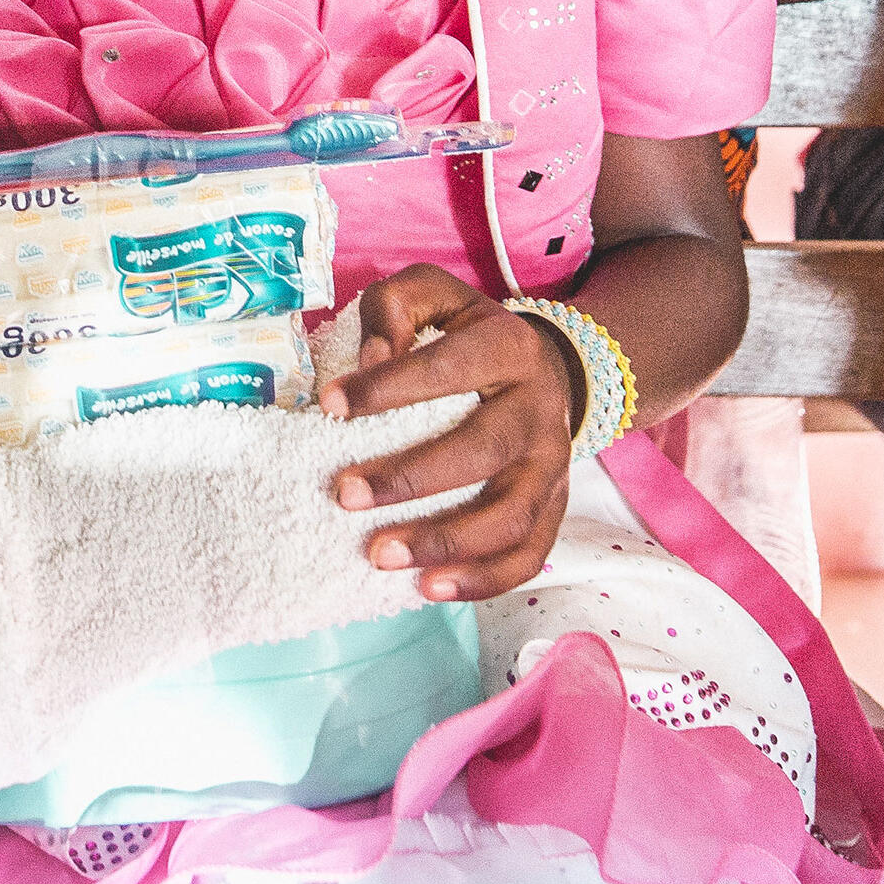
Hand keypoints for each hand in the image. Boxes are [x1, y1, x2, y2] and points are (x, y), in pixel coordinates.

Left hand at [319, 266, 575, 600]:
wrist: (545, 367)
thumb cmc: (468, 334)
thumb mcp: (434, 295)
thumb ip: (395, 308)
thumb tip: (370, 359)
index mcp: (509, 347)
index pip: (449, 368)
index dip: (388, 388)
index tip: (329, 406)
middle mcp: (539, 408)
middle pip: (482, 450)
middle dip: (410, 478)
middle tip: (344, 494)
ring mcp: (552, 464)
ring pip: (510, 515)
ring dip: (444, 541)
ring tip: (378, 555)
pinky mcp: (553, 507)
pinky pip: (528, 555)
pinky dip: (482, 580)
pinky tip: (428, 588)